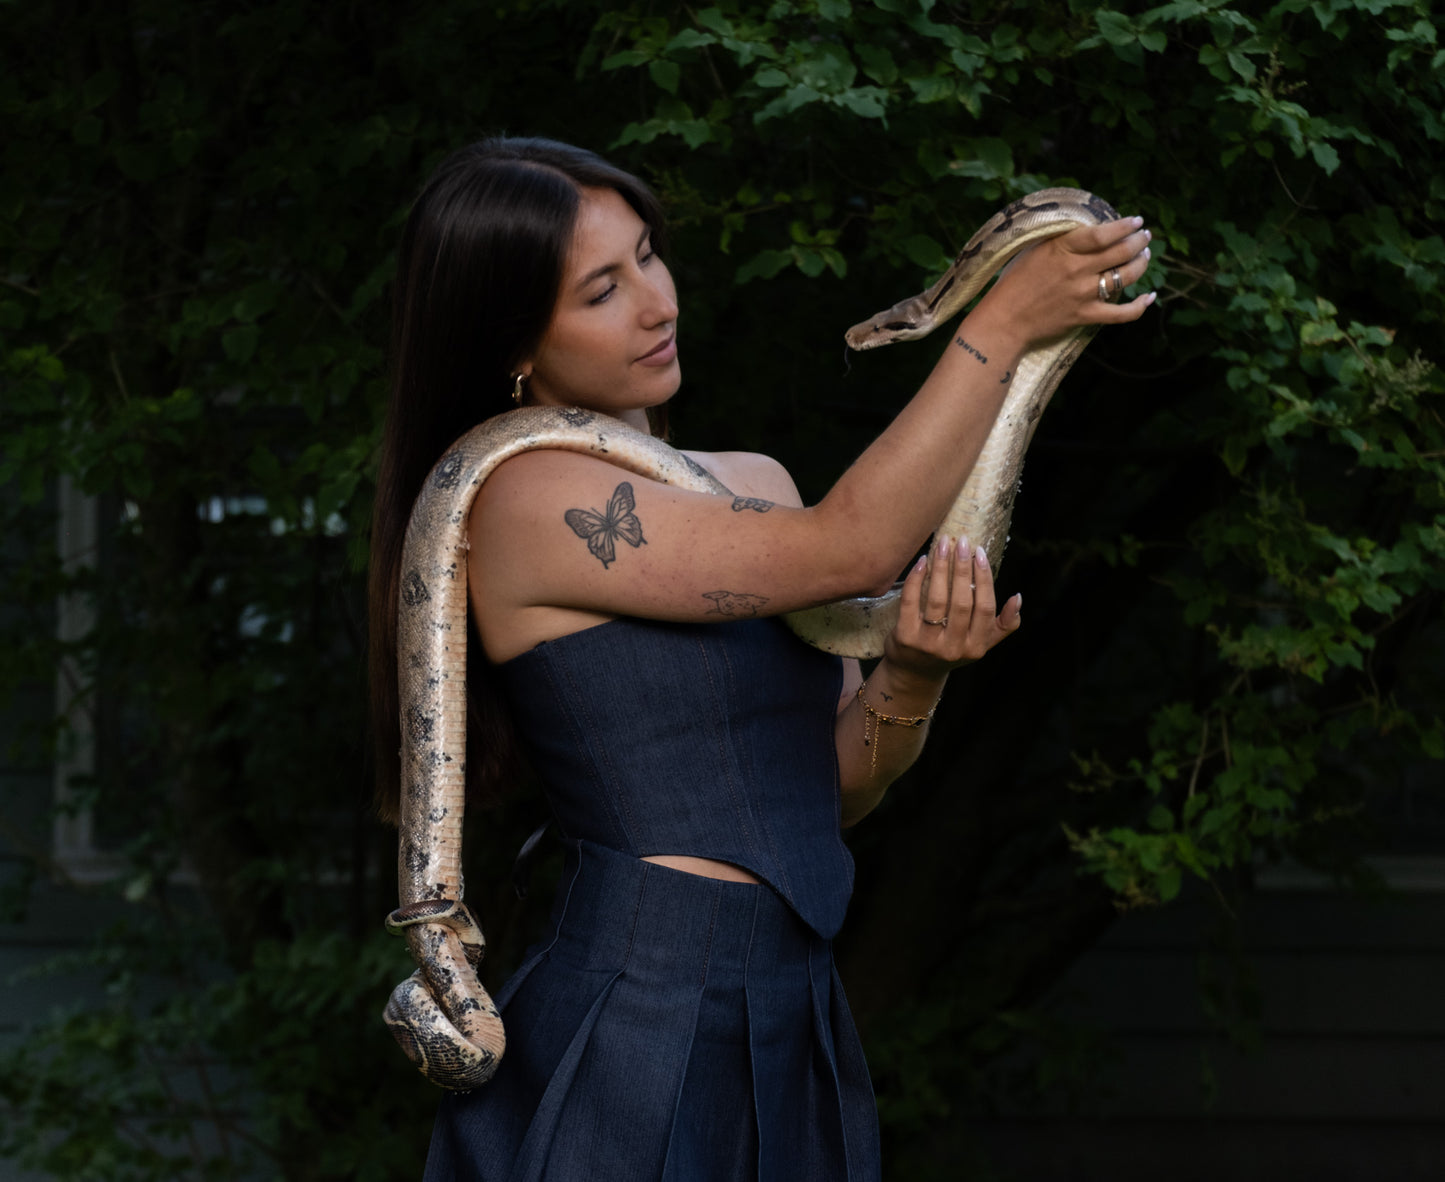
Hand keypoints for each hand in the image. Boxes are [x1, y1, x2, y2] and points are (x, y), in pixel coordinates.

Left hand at [883, 533, 1021, 678]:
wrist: (914, 672)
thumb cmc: (951, 648)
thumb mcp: (981, 643)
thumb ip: (1003, 625)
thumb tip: (1018, 598)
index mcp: (977, 646)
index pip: (985, 608)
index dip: (984, 579)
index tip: (980, 553)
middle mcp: (954, 648)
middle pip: (962, 602)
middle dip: (963, 568)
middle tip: (962, 541)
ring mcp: (928, 644)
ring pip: (937, 600)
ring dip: (941, 568)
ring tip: (943, 545)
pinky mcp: (905, 637)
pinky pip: (911, 602)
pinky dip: (916, 579)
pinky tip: (923, 562)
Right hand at [977, 216, 1154, 348]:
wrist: (1004, 322)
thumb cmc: (1013, 283)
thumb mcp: (1033, 251)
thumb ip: (1060, 241)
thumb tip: (1088, 231)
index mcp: (1062, 249)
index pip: (1104, 233)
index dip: (1125, 226)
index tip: (1136, 221)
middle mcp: (1076, 270)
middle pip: (1121, 251)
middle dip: (1139, 241)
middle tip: (1144, 237)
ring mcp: (1083, 294)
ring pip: (1126, 276)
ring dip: (1141, 264)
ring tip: (1144, 256)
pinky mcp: (1085, 316)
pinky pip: (1121, 313)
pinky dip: (1139, 306)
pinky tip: (1149, 297)